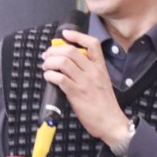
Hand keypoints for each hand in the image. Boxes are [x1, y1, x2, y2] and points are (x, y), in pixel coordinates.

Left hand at [41, 30, 129, 146]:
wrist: (111, 122)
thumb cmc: (105, 105)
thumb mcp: (102, 82)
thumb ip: (89, 71)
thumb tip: (69, 63)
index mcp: (101, 67)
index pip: (92, 43)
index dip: (77, 36)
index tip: (65, 34)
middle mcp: (93, 72)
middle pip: (71, 51)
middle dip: (54, 50)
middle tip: (47, 56)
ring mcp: (85, 82)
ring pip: (63, 62)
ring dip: (50, 62)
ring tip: (46, 67)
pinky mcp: (76, 93)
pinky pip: (60, 78)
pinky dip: (50, 75)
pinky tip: (48, 77)